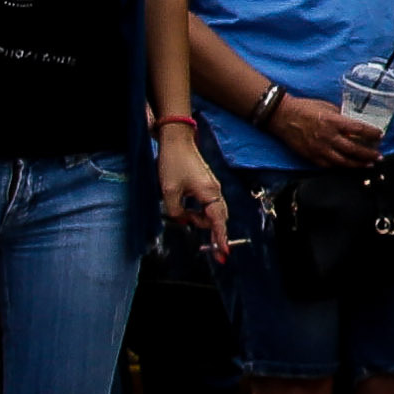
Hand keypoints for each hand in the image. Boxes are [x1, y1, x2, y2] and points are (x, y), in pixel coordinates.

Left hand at [160, 134, 233, 253]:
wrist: (177, 140)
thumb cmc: (173, 163)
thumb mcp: (169, 192)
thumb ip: (176, 212)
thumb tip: (183, 221)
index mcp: (209, 194)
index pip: (217, 221)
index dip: (221, 238)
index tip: (224, 253)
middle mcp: (215, 191)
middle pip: (217, 218)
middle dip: (214, 233)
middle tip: (210, 249)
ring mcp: (212, 187)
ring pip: (211, 212)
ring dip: (200, 220)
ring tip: (184, 218)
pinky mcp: (206, 184)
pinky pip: (207, 204)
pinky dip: (200, 212)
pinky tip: (188, 213)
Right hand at [261, 90, 382, 173]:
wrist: (282, 116)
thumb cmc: (305, 108)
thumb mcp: (326, 106)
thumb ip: (341, 116)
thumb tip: (354, 122)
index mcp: (333, 121)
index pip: (359, 129)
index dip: (372, 134)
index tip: (380, 135)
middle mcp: (328, 137)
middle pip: (354, 149)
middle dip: (369, 154)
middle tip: (379, 156)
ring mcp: (319, 149)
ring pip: (344, 161)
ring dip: (358, 164)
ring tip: (368, 165)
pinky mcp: (311, 156)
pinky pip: (329, 165)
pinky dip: (341, 167)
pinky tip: (349, 166)